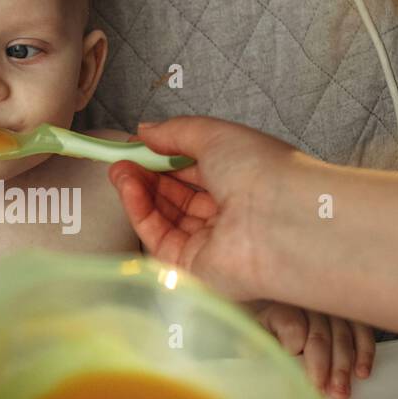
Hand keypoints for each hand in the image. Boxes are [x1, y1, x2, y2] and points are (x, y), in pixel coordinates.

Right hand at [109, 117, 301, 301]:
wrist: (278, 220)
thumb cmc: (259, 170)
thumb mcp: (215, 134)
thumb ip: (176, 132)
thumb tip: (145, 130)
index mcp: (241, 181)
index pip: (194, 171)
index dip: (164, 157)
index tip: (137, 146)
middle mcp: (228, 213)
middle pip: (177, 196)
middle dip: (146, 175)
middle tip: (121, 159)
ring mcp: (210, 243)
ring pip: (164, 217)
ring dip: (138, 192)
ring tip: (120, 171)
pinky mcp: (192, 268)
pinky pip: (159, 239)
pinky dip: (141, 213)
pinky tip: (129, 190)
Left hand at [250, 302, 375, 398]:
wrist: (262, 305)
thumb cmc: (257, 325)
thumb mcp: (250, 336)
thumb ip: (258, 350)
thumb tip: (272, 367)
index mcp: (276, 307)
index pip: (293, 327)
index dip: (295, 350)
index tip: (298, 372)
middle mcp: (305, 302)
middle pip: (319, 336)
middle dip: (324, 368)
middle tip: (325, 393)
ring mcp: (328, 306)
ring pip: (342, 336)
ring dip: (344, 367)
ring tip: (341, 392)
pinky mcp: (346, 312)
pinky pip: (361, 330)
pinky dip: (364, 352)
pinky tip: (362, 372)